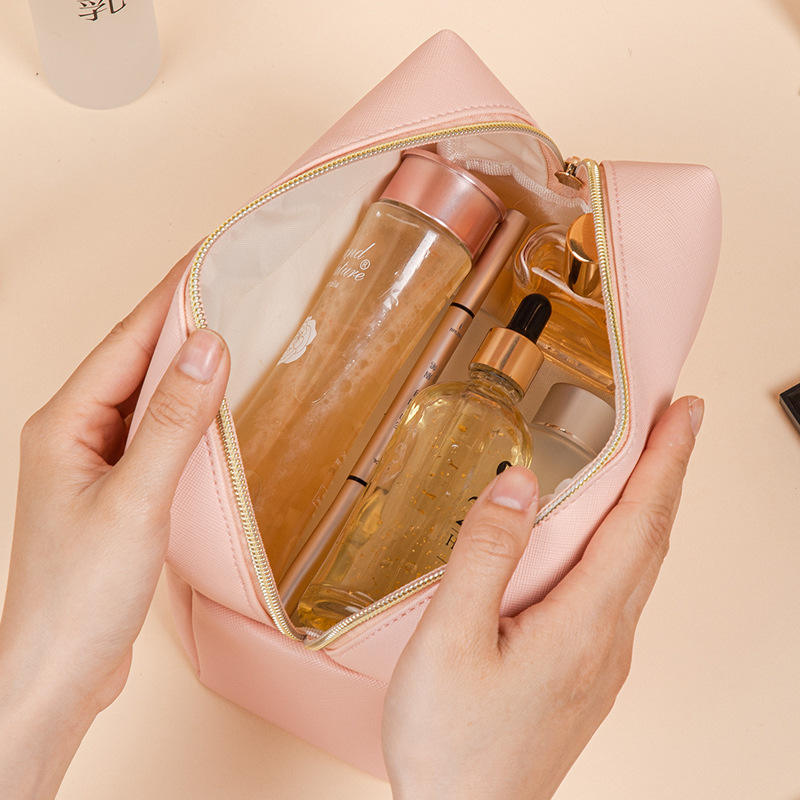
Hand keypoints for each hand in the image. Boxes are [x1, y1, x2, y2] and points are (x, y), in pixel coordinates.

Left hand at [0, 250, 229, 798]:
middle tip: (232, 286)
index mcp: (65, 424)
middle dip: (181, 321)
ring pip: (146, 397)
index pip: (127, 340)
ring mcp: (93, 463)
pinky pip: (154, 432)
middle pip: (135, 360)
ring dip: (186, 366)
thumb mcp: (137, 500)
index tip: (210, 256)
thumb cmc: (82, 593)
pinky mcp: (115, 491)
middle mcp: (75, 434)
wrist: (57, 672)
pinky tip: (214, 409)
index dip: (171, 295)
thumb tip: (210, 347)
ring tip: (232, 334)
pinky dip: (186, 412)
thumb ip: (175, 422)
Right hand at [383, 396, 703, 799]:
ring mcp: (599, 661)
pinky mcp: (582, 674)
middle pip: (652, 540)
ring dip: (649, 510)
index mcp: (582, 622)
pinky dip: (625, 547)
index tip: (685, 411)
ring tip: (644, 469)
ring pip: (639, 569)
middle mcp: (606, 639)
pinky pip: (617, 594)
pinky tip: (602, 545)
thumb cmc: (452, 741)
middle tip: (674, 423)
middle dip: (668, 473)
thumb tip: (519, 483)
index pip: (641, 522)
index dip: (666, 460)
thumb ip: (485, 555)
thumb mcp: (451, 639)